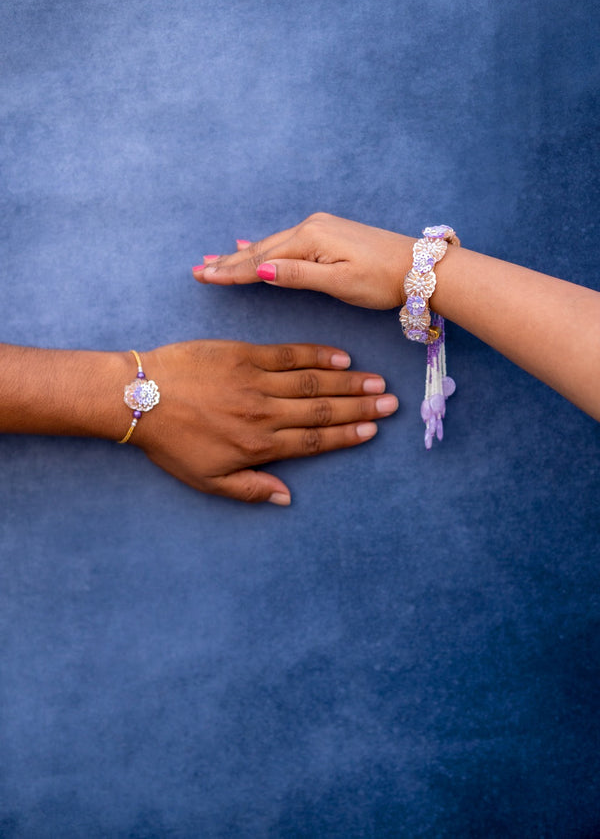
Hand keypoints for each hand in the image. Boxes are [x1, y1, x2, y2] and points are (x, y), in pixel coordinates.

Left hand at [131, 340, 397, 504]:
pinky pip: (288, 355)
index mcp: (258, 446)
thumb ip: (250, 490)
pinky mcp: (243, 355)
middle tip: (390, 402)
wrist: (139, 398)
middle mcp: (264, 414)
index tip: (373, 430)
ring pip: (311, 383)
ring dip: (347, 383)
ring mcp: (255, 381)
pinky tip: (340, 357)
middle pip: (322, 411)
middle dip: (360, 408)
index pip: (314, 441)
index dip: (347, 436)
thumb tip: (287, 499)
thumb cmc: (170, 442)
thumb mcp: (207, 480)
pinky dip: (316, 355)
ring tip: (375, 381)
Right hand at [193, 212, 414, 308]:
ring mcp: (319, 230)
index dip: (230, 271)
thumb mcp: (339, 282)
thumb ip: (297, 275)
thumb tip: (258, 268)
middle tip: (197, 271)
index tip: (202, 276)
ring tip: (214, 261)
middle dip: (227, 262)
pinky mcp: (327, 235)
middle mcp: (310, 228)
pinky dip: (262, 248)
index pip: (260, 259)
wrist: (419, 268)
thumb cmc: (382, 280)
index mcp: (310, 239)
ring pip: (270, 246)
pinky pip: (285, 243)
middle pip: (260, 249)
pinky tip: (249, 246)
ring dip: (241, 255)